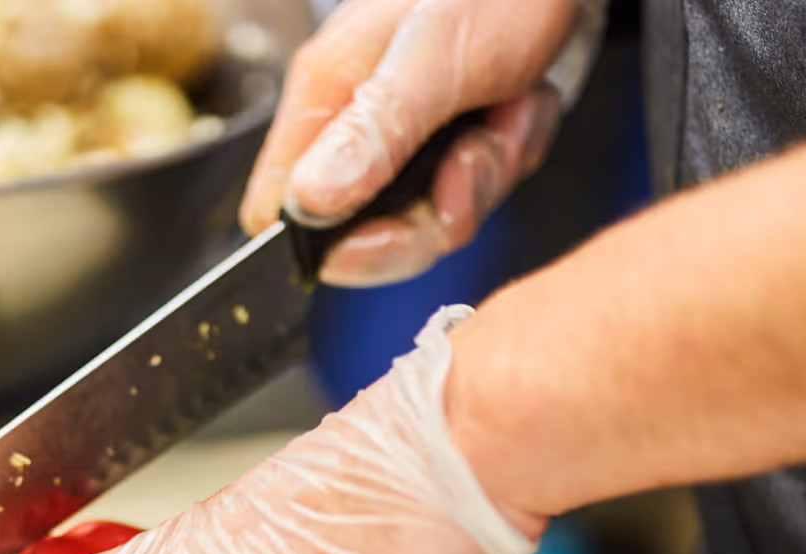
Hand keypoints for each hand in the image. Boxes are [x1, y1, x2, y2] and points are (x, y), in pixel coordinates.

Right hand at [241, 0, 607, 285]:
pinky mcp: (453, 133)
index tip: (394, 227)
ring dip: (488, 172)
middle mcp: (356, 121)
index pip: (283, 210)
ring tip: (509, 108)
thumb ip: (374, 130)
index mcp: (326, 97)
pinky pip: (479, 184)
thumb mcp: (434, 58)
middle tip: (472, 158)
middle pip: (368, 232)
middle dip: (435, 213)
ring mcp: (406, 132)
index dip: (335, 243)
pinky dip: (514, 149)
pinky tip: (522, 102)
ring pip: (435, 212)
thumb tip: (308, 201)